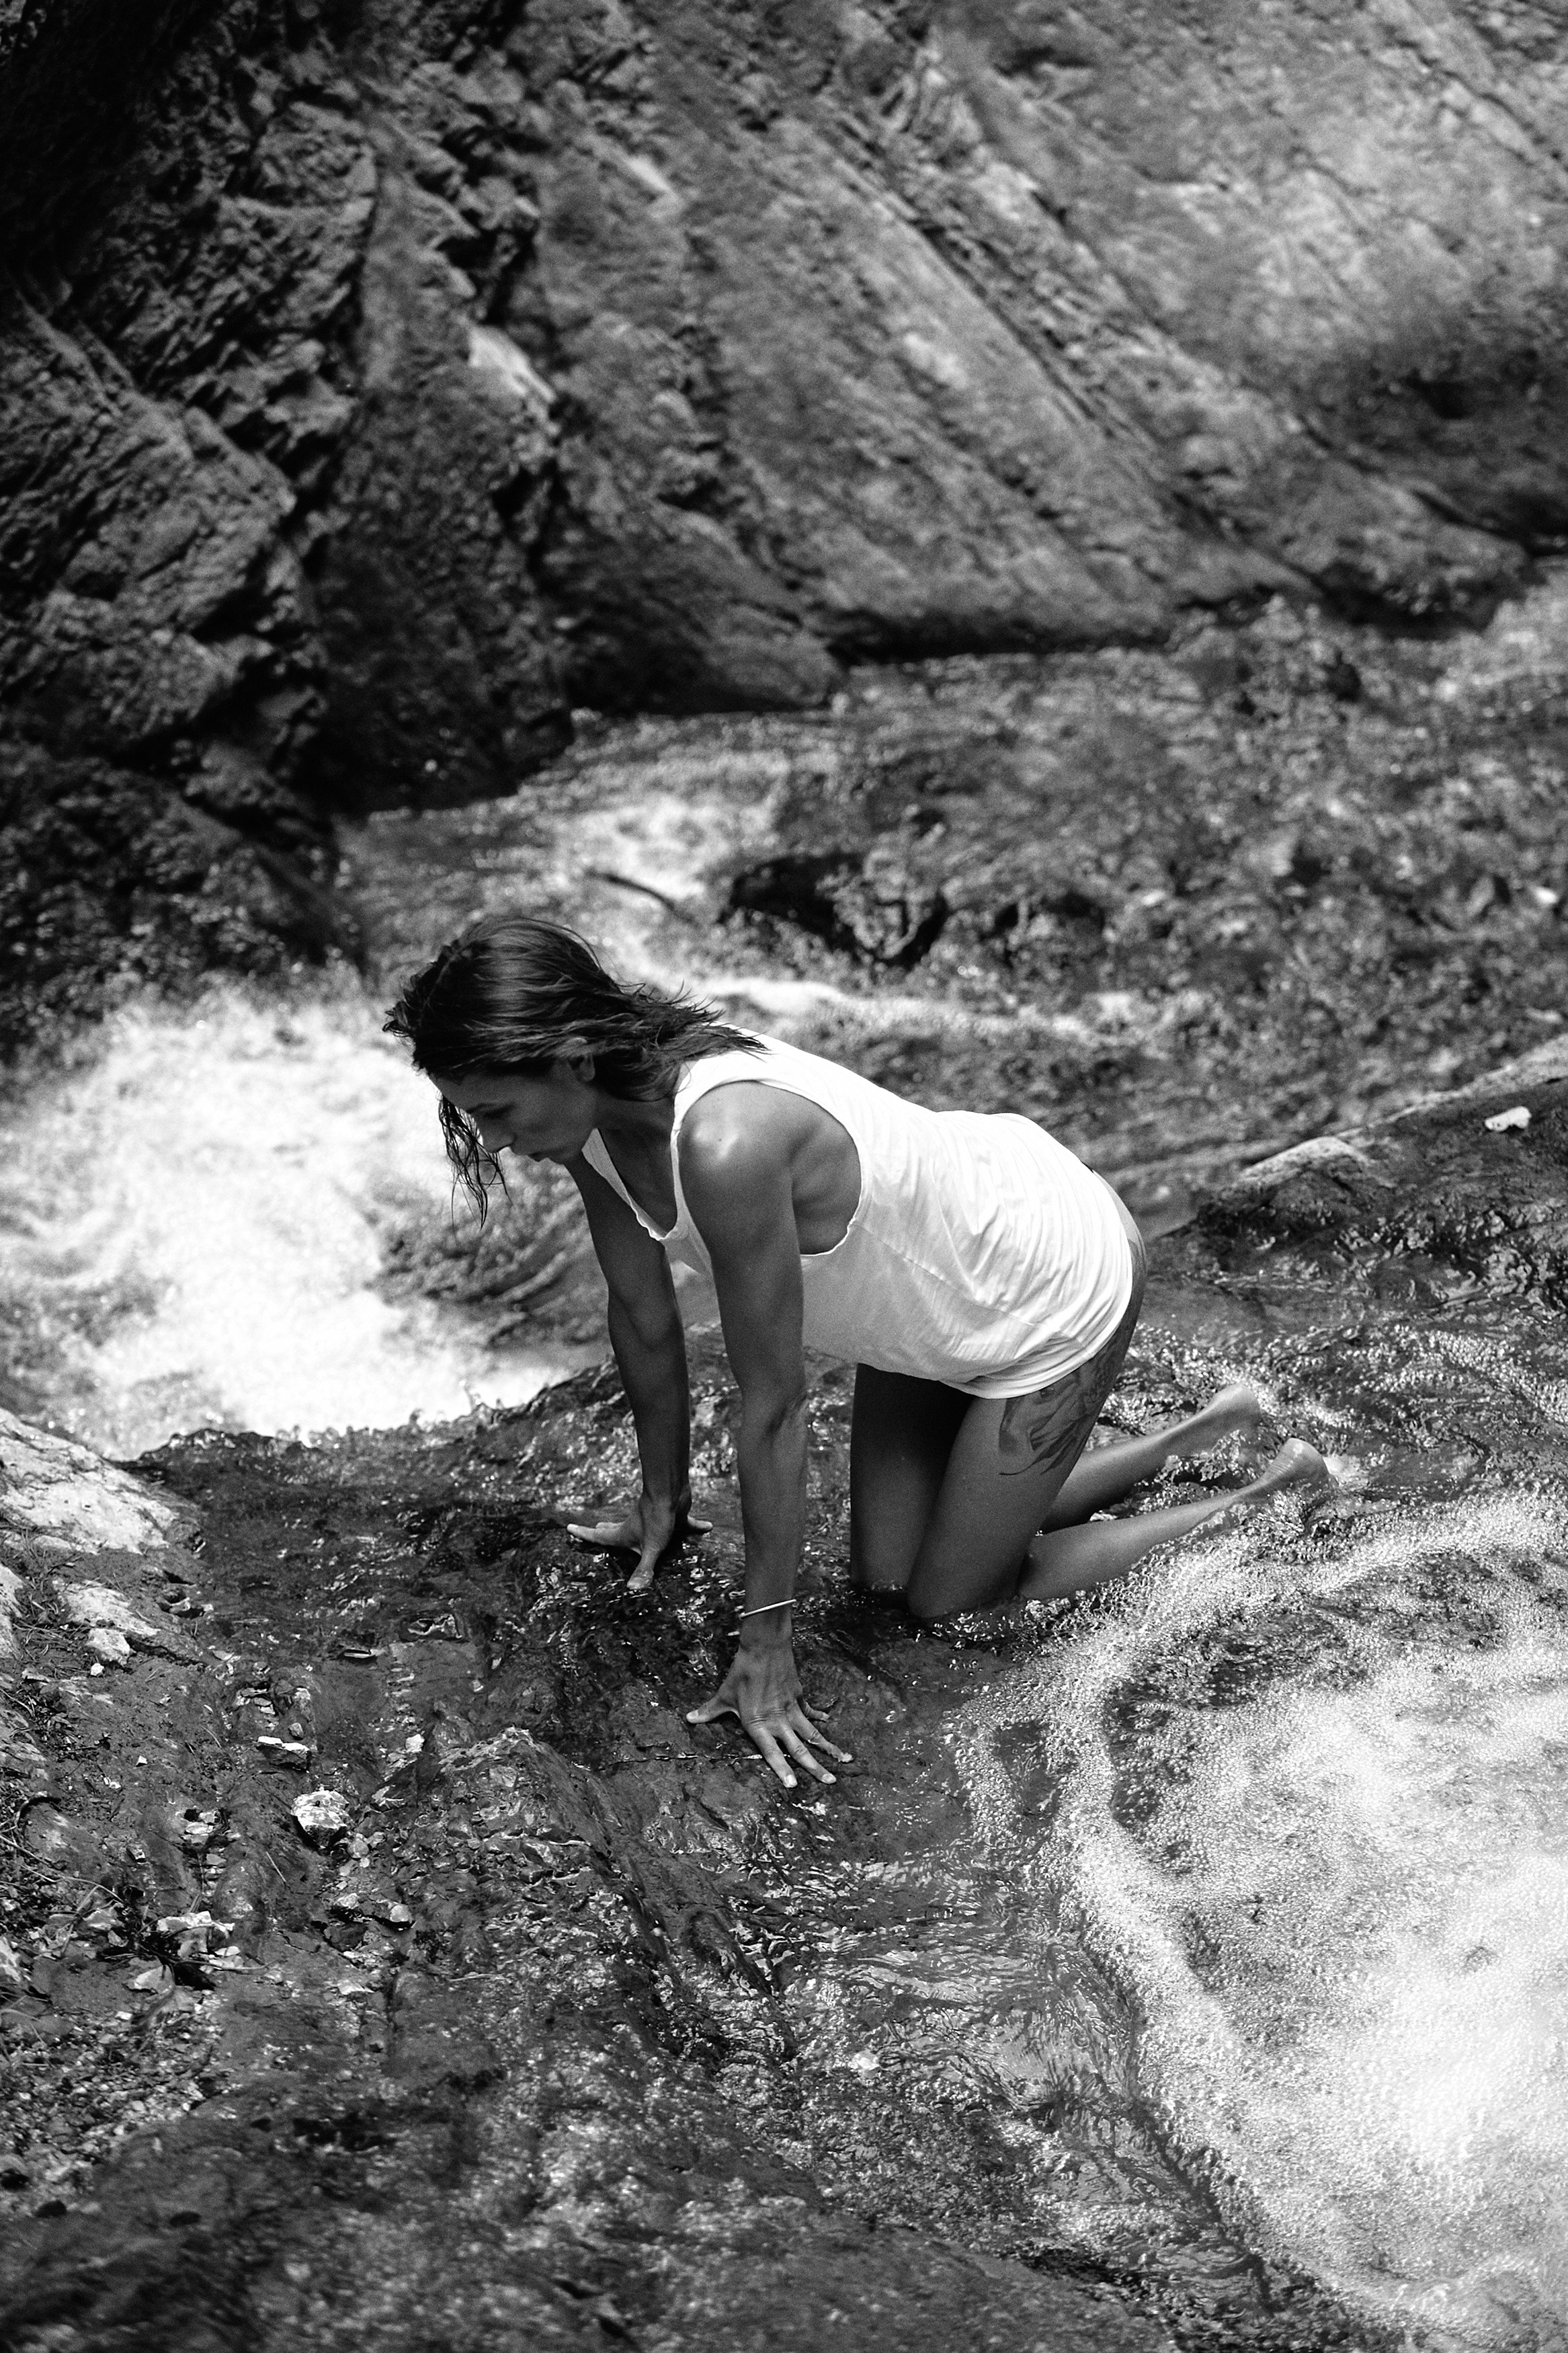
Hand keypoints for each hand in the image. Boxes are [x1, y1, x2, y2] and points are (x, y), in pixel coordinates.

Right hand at [565, 1491, 710, 1593]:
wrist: (672, 1492)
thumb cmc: (658, 1519)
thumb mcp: (651, 1549)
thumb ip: (644, 1570)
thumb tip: (632, 1591)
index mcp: (626, 1534)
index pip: (599, 1536)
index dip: (583, 1534)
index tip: (569, 1528)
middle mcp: (636, 1526)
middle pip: (616, 1529)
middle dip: (605, 1530)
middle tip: (597, 1528)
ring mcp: (653, 1520)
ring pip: (642, 1526)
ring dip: (637, 1529)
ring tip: (635, 1533)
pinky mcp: (672, 1516)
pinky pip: (682, 1523)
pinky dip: (692, 1526)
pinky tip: (708, 1528)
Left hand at [686, 1630, 851, 1790]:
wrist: (764, 1646)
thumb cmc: (742, 1671)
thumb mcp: (724, 1694)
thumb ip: (709, 1710)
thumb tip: (689, 1718)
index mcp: (758, 1724)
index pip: (771, 1752)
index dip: (782, 1769)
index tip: (794, 1785)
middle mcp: (777, 1720)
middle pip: (800, 1748)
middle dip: (816, 1767)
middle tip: (831, 1782)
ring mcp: (791, 1709)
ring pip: (812, 1733)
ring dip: (828, 1747)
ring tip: (844, 1759)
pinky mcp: (799, 1696)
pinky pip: (810, 1712)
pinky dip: (820, 1718)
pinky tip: (829, 1723)